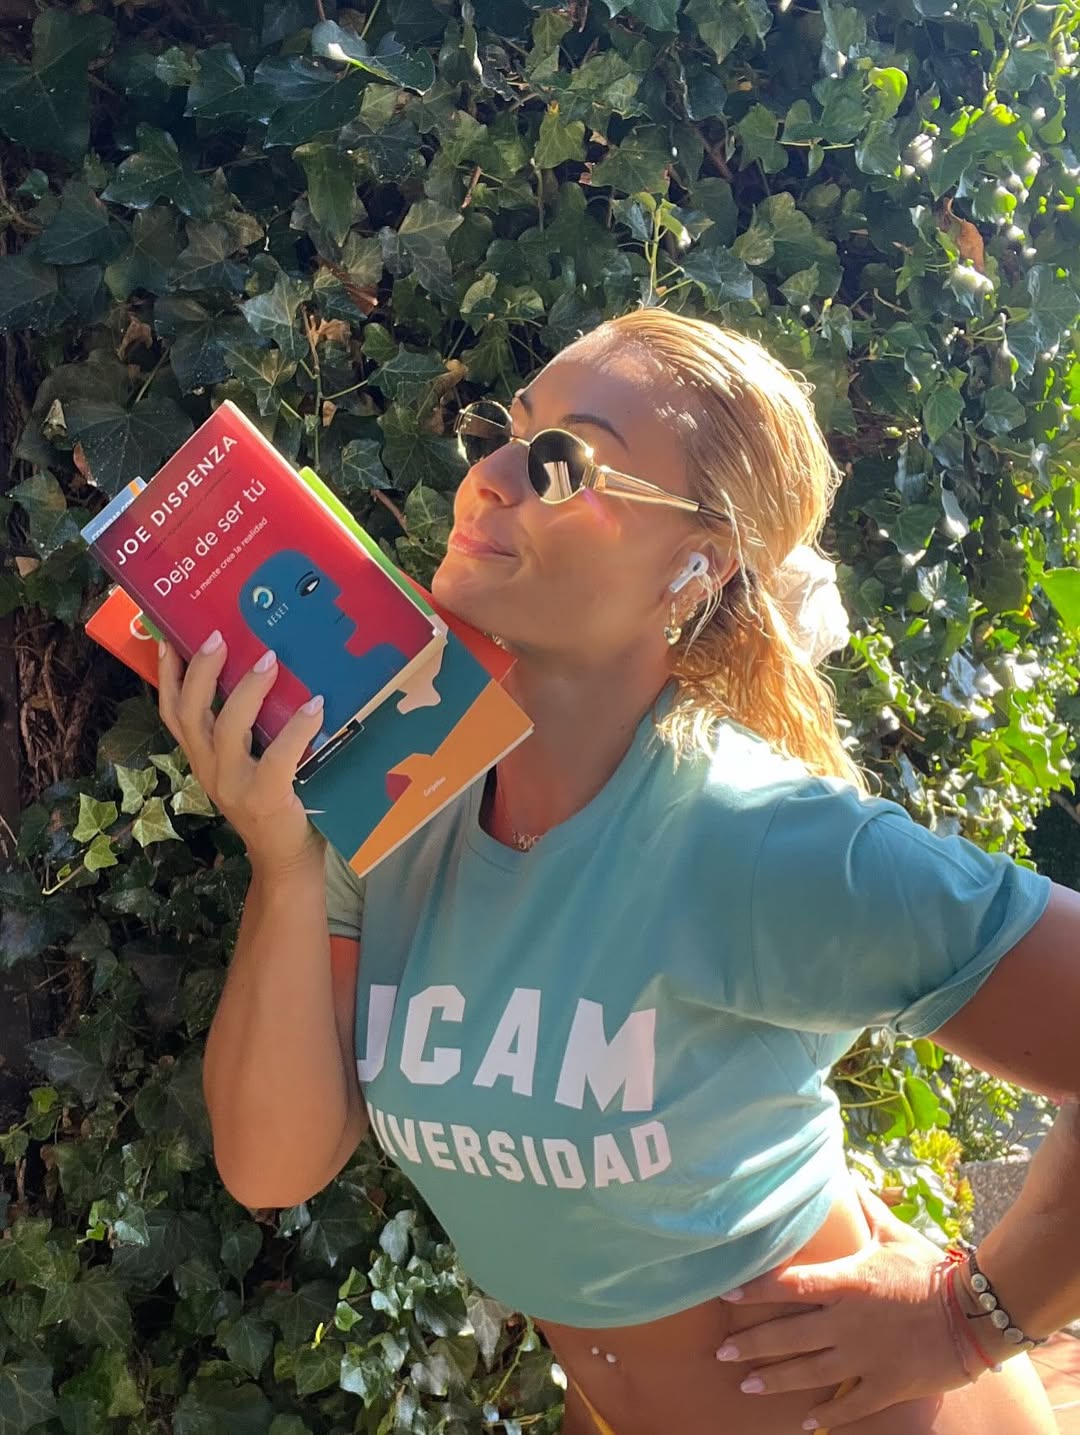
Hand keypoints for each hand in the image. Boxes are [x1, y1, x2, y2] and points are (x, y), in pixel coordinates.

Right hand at [157, 633, 326, 873]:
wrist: (284, 860)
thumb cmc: (271, 802)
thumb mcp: (245, 766)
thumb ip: (244, 733)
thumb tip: (263, 674)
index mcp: (201, 758)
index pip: (172, 713)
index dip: (167, 676)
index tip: (169, 638)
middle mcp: (208, 769)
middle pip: (191, 713)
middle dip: (203, 671)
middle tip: (220, 637)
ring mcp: (233, 785)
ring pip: (228, 728)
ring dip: (249, 690)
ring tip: (269, 660)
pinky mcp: (265, 797)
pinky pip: (279, 756)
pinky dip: (298, 728)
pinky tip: (316, 705)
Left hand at [714, 1181, 976, 1428]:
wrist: (975, 1316)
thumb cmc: (932, 1270)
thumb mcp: (895, 1235)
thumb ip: (865, 1210)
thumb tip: (843, 1176)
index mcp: (850, 1283)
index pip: (792, 1285)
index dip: (757, 1289)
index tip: (728, 1295)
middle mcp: (849, 1324)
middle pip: (789, 1336)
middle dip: (752, 1344)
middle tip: (723, 1351)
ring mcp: (866, 1359)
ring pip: (809, 1374)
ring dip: (775, 1379)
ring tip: (746, 1383)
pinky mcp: (886, 1386)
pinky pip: (849, 1406)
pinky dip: (826, 1417)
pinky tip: (804, 1423)